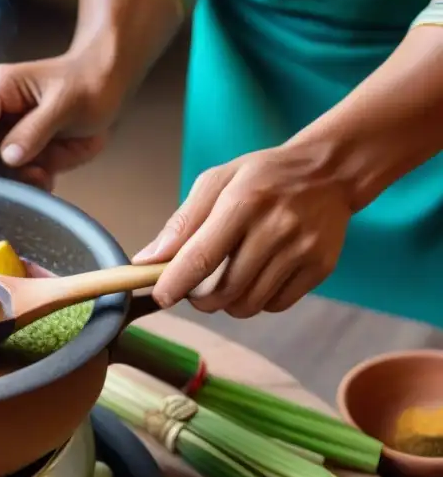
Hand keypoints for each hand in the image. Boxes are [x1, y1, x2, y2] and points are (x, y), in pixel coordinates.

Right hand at [0, 51, 121, 190]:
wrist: (103, 88)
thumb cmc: (87, 86)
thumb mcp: (67, 104)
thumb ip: (36, 130)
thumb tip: (7, 156)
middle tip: (27, 179)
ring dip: (9, 181)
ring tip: (43, 179)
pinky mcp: (8, 150)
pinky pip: (3, 175)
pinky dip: (21, 184)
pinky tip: (45, 179)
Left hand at [134, 142, 359, 316]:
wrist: (329, 172)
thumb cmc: (262, 176)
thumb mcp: (217, 181)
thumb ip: (182, 222)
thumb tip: (146, 260)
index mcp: (244, 202)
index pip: (201, 258)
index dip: (175, 284)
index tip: (160, 296)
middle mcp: (276, 228)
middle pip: (224, 291)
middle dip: (199, 299)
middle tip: (194, 288)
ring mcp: (302, 250)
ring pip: (248, 304)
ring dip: (227, 303)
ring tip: (225, 281)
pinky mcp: (320, 267)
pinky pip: (275, 305)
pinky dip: (258, 301)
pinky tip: (256, 278)